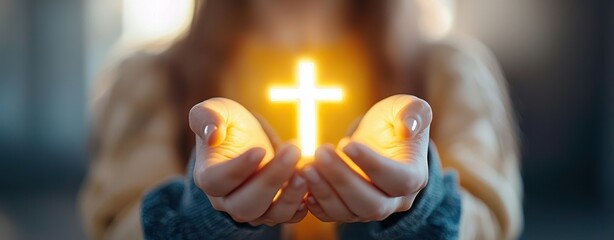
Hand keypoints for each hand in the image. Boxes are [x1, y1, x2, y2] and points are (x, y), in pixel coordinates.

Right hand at [189, 98, 307, 225]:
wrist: (249, 140)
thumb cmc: (229, 124)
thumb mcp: (215, 110)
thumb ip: (206, 117)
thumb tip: (212, 135)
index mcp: (208, 176)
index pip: (217, 181)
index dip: (238, 168)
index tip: (260, 149)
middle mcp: (226, 200)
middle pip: (244, 204)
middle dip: (271, 180)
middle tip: (293, 152)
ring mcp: (251, 209)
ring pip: (269, 215)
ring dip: (290, 196)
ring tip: (305, 171)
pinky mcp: (273, 210)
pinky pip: (288, 217)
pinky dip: (301, 205)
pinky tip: (311, 185)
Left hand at [301, 94, 431, 221]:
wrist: (378, 140)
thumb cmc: (394, 120)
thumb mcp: (407, 107)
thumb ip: (414, 112)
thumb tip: (408, 127)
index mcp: (414, 176)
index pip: (399, 180)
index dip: (372, 164)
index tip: (347, 143)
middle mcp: (395, 200)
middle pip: (372, 203)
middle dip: (342, 179)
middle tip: (320, 152)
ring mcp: (370, 209)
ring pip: (349, 212)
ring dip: (324, 191)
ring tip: (306, 166)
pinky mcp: (348, 210)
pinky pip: (332, 215)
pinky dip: (315, 203)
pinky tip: (302, 183)